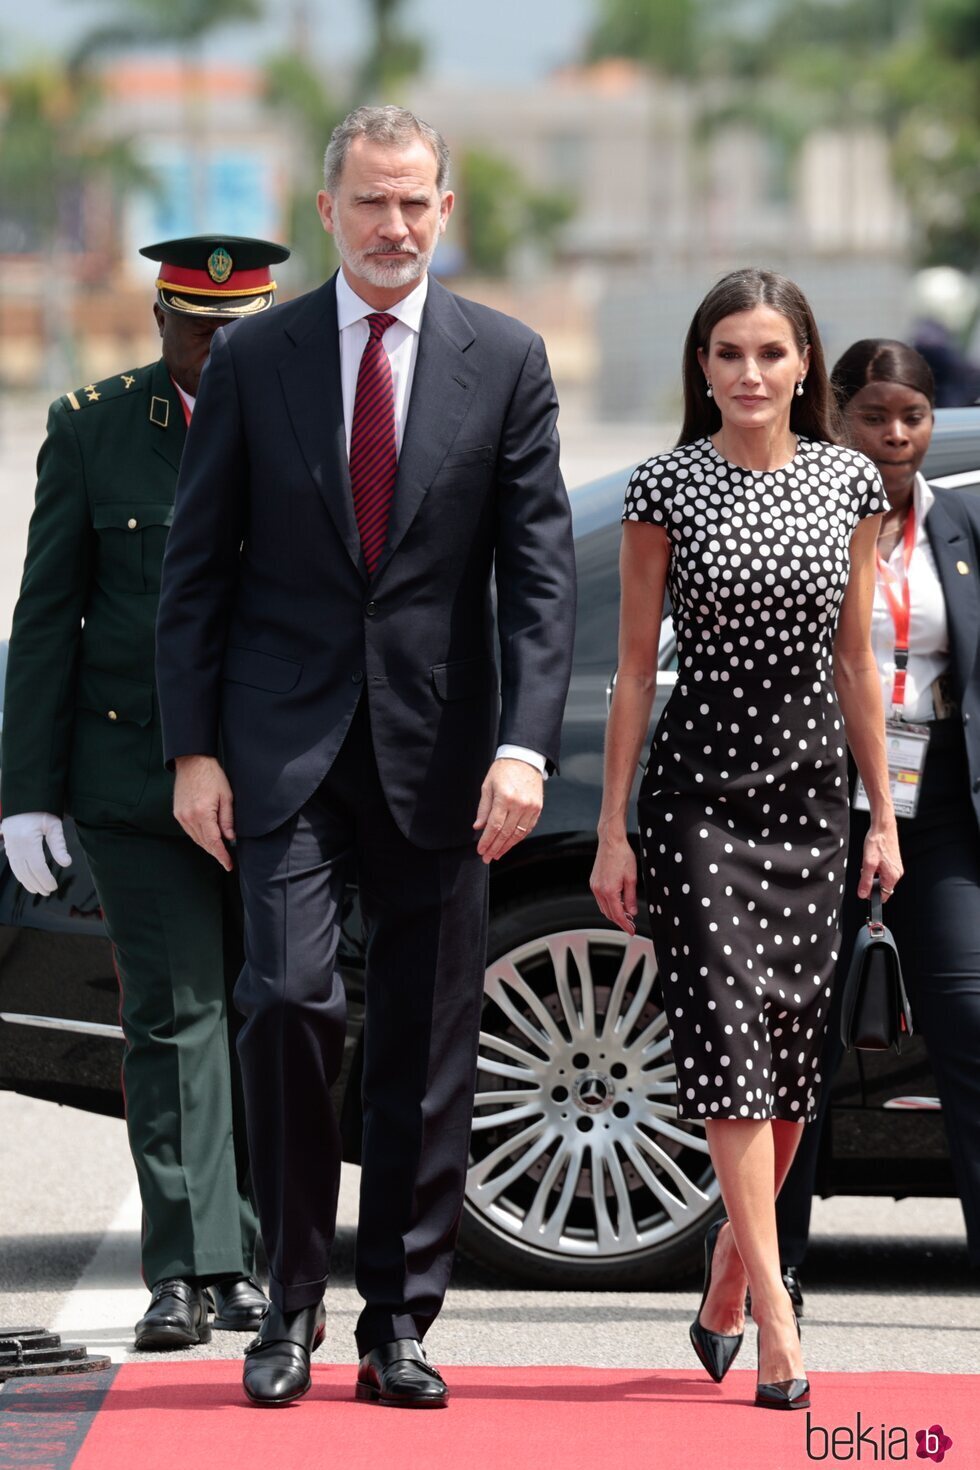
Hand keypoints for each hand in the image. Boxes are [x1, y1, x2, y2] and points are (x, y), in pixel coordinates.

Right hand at [1, 812, 70, 895]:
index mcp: (28, 840)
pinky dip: (20, 875)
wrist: (23, 800)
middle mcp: (16, 845)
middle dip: (38, 884)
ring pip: (18, 871)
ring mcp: (10, 846)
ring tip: (38, 890)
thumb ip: (59, 845)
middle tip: (48, 892)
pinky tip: (27, 880)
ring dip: (28, 882)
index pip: (37, 867)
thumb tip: (66, 863)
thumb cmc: (40, 810)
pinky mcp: (8, 846)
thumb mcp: (53, 824)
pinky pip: (13, 865)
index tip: (54, 887)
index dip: (45, 879)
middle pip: (27, 872)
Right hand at [173, 755, 235, 870]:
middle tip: (226, 861)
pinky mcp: (178, 813)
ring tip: (219, 851)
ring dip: (208, 846)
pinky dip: (199, 837)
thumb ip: (227, 819)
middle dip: (216, 853)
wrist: (192, 762)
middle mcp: (189, 817)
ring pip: (196, 839)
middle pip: (204, 843)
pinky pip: (190, 831)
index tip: (228, 865)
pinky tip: (208, 838)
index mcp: (203, 813)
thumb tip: (230, 838)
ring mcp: (181, 816)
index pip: (214, 842)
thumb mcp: (227, 797)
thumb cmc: (213, 776)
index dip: (222, 855)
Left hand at [473, 758, 542, 863]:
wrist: (525, 758)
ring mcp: (531, 807)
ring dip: (507, 846)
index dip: (486, 841)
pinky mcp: (538, 808)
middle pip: (506, 833)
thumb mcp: (487, 786)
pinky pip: (528, 828)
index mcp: (505, 797)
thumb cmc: (503, 770)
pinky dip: (518, 838)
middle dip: (495, 848)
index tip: (480, 850)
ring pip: (518, 834)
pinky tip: (510, 843)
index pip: (494, 826)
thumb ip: (484, 808)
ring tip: (497, 854)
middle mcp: (519, 804)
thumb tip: (478, 827)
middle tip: (487, 857)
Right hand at [590, 829, 638, 933]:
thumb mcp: (632, 879)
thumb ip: (631, 898)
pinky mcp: (593, 882)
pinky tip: (617, 903)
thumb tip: (632, 912)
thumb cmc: (622, 856)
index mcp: (609, 891)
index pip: (618, 915)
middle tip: (631, 924)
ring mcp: (594, 886)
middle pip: (609, 914)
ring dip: (614, 913)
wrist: (611, 842)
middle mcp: (599, 890)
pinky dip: (608, 905)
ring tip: (626, 914)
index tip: (632, 931)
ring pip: (603, 908)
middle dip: (620, 921)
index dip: (625, 925)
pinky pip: (600, 900)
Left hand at [858, 820, 902, 901]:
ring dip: (873, 874)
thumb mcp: (868, 864)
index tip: (864, 891)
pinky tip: (873, 859)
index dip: (872, 895)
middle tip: (865, 871)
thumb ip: (865, 881)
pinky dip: (876, 868)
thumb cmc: (878, 842)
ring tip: (869, 863)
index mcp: (892, 876)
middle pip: (882, 886)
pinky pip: (884, 871)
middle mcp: (896, 872)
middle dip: (872, 882)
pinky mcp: (893, 861)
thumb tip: (863, 894)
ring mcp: (896, 867)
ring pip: (882, 878)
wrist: (883, 827)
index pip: (884, 895)